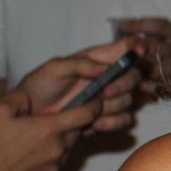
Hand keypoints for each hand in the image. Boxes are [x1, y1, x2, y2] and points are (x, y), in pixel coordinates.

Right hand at [0, 91, 97, 170]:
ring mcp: (52, 169)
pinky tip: (26, 155)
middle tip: (55, 117)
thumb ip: (19, 98)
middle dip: (71, 123)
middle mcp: (57, 150)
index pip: (88, 114)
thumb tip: (30, 97)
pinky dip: (46, 157)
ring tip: (34, 137)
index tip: (95, 99)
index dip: (94, 104)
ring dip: (57, 141)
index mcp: (50, 130)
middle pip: (77, 132)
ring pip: (65, 149)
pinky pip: (53, 165)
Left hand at [19, 39, 144, 132]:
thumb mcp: (54, 68)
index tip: (140, 52)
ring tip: (92, 111)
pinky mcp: (107, 118)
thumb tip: (106, 68)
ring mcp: (108, 99)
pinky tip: (95, 124)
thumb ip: (80, 64)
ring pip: (130, 99)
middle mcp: (107, 78)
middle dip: (125, 84)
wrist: (30, 116)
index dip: (137, 47)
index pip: (124, 47)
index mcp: (96, 60)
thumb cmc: (38, 87)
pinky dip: (113, 122)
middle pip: (135, 75)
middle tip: (105, 92)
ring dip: (114, 106)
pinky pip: (125, 120)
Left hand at [115, 17, 170, 90]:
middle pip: (153, 48)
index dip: (137, 24)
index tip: (119, 26)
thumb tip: (136, 36)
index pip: (157, 25)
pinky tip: (148, 89)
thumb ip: (165, 36)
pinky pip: (168, 85)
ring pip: (157, 69)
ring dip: (142, 74)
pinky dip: (156, 88)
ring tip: (128, 78)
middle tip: (119, 60)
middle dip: (135, 54)